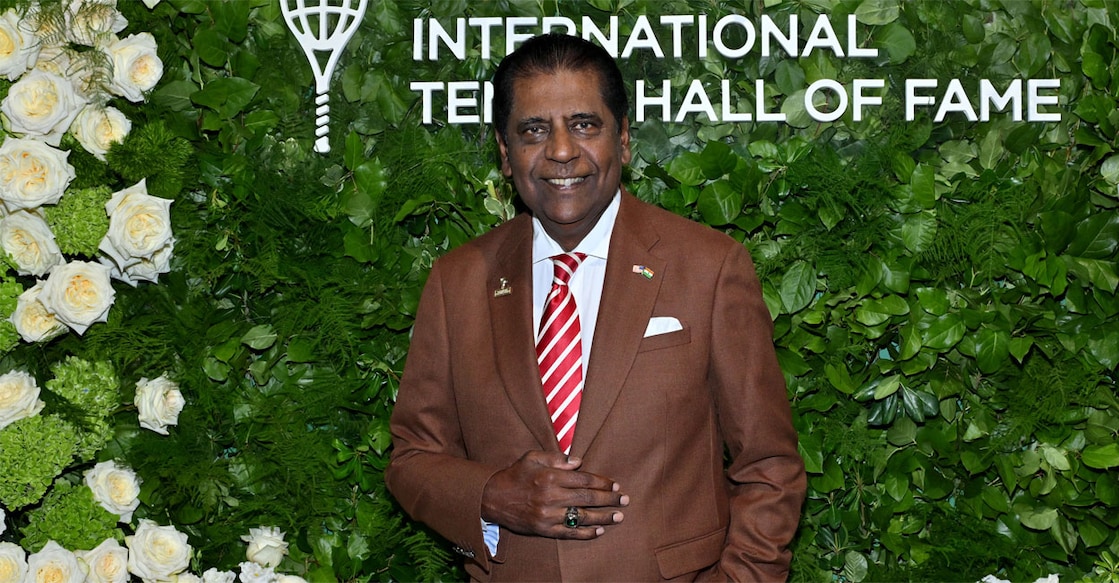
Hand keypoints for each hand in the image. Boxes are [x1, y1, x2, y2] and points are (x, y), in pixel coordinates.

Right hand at [481, 450, 628, 538]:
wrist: (493, 498)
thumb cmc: (515, 474)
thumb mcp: (533, 457)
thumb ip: (557, 458)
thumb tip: (580, 462)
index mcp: (550, 476)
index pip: (584, 479)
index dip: (603, 482)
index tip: (615, 485)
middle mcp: (551, 496)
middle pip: (588, 498)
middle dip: (609, 499)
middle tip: (625, 500)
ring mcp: (548, 515)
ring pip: (582, 517)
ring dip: (603, 517)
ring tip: (618, 516)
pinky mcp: (544, 529)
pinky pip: (569, 533)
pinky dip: (585, 533)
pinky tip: (599, 531)